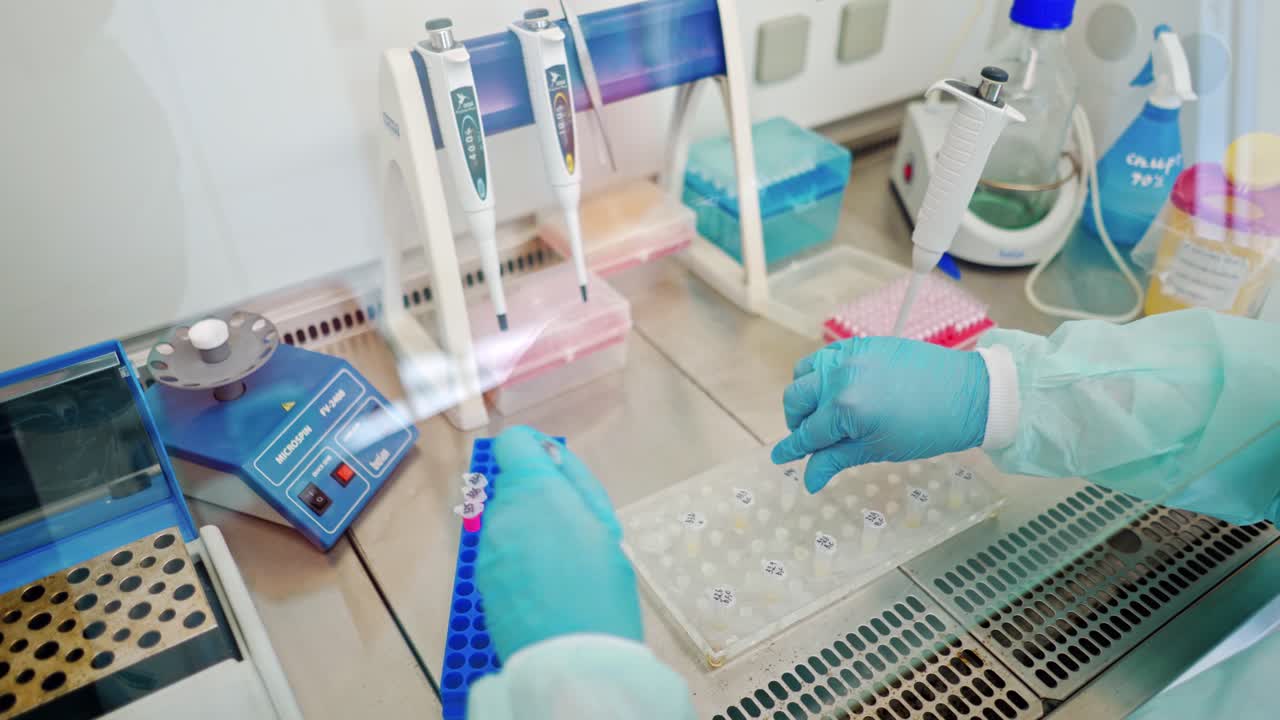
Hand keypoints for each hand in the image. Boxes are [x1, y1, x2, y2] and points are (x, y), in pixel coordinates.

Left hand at [476, 426, 642, 659]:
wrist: (571, 659)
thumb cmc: (600, 587)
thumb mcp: (604, 526)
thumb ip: (575, 485)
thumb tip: (552, 458)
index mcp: (533, 492)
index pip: (513, 443)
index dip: (535, 450)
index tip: (558, 472)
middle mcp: (501, 513)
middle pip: (514, 486)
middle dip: (541, 498)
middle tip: (576, 531)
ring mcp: (487, 549)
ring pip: (508, 521)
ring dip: (530, 529)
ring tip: (563, 565)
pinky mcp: (482, 581)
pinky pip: (502, 553)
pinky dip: (520, 559)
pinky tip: (545, 587)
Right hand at [771, 337, 988, 492]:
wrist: (969, 394)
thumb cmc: (928, 429)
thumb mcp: (878, 449)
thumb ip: (836, 459)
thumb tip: (808, 480)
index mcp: (845, 408)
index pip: (807, 433)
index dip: (792, 449)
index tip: (779, 458)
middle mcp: (840, 377)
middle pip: (796, 398)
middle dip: (796, 421)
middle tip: (811, 437)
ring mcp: (850, 355)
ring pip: (804, 371)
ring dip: (805, 393)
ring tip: (822, 410)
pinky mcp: (863, 343)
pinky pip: (827, 356)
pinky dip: (822, 373)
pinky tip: (839, 389)